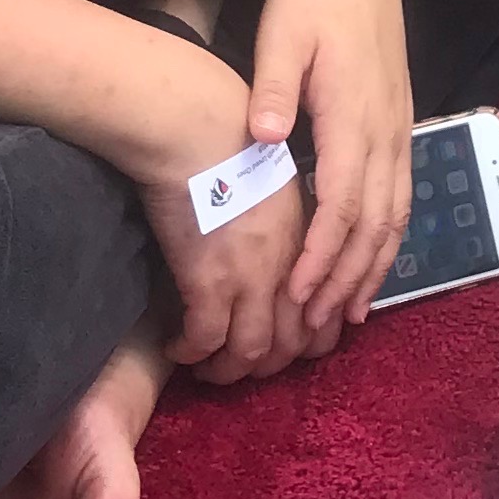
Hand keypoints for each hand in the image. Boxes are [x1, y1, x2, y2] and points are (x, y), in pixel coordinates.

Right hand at [139, 151, 308, 383]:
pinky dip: (191, 352)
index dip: (303, 344)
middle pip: (291, 345)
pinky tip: (177, 347)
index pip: (321, 315)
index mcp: (307, 243)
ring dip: (227, 370)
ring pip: (251, 353)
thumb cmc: (229, 141)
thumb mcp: (275, 185)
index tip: (279, 351)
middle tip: (238, 368)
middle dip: (266, 368)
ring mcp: (251, 278)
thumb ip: (281, 225)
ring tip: (206, 369)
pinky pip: (205, 339)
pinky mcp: (209, 282)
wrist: (198, 127)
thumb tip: (266, 250)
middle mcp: (288, 267)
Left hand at [247, 0, 414, 347]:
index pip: (341, 202)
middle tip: (314, 325)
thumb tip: (262, 137)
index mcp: (352, 115)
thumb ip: (274, 87)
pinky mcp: (399, 126)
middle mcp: (384, 132)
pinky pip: (400, 197)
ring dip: (372, 269)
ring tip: (347, 315)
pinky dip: (388, 240)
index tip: (295, 295)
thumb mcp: (282, 33)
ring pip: (394, 217)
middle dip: (344, 278)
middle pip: (372, 224)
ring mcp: (397, 130)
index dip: (321, 254)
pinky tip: (372, 265)